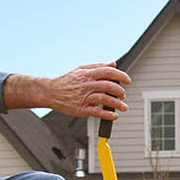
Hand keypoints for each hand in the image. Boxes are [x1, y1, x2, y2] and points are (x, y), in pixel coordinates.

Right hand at [7, 63, 129, 118]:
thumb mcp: (81, 69)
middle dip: (120, 91)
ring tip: (123, 107)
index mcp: (87, 74)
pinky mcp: (81, 109)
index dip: (121, 76)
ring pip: (105, 99)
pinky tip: (114, 116)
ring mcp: (84, 98)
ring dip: (117, 104)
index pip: (108, 72)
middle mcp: (86, 85)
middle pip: (109, 86)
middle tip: (123, 95)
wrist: (50, 92)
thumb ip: (98, 66)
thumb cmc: (67, 81)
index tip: (128, 81)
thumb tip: (113, 63)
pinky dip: (108, 115)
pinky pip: (97, 112)